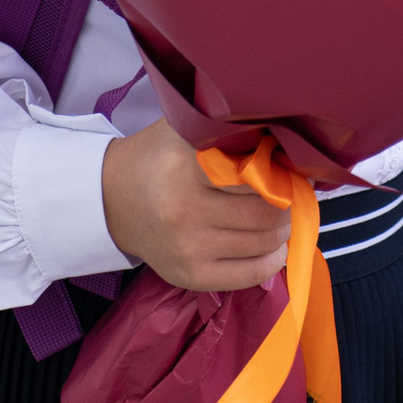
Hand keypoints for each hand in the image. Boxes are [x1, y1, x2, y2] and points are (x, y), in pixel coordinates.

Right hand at [101, 121, 292, 292]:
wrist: (113, 200)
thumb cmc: (158, 158)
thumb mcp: (185, 128)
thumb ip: (227, 126)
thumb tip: (281, 133)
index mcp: (185, 168)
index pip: (256, 174)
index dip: (280, 170)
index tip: (286, 166)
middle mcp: (185, 211)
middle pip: (265, 212)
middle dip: (287, 202)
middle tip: (290, 192)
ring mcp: (187, 248)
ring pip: (263, 243)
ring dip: (283, 229)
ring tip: (281, 215)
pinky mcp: (189, 276)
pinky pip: (250, 274)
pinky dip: (273, 260)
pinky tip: (275, 246)